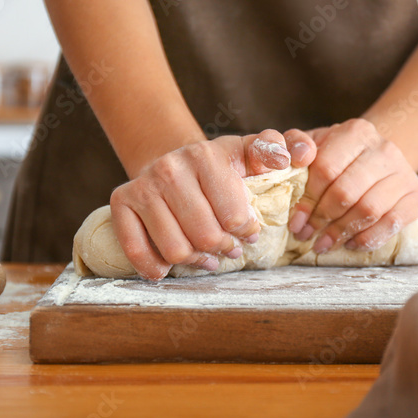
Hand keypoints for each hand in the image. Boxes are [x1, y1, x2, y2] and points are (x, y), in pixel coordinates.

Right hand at [110, 129, 316, 279]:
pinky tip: (168, 266)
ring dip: (194, 261)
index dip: (246, 232)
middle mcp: (171, 167)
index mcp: (207, 154)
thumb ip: (276, 149)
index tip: (248, 232)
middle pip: (205, 236)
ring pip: (174, 249)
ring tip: (205, 258)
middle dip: (222, 249)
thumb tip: (296, 155)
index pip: (235, 216)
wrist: (170, 160)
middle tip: (229, 250)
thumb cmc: (219, 166)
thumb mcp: (249, 153)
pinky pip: (137, 251)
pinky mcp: (121, 202)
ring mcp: (143, 185)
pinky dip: (155, 267)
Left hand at [288, 118, 417, 253]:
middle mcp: (383, 149)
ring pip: (370, 210)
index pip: (326, 169)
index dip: (307, 199)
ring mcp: (404, 172)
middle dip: (322, 219)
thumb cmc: (337, 155)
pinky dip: (368, 238)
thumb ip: (293, 145)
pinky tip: (350, 243)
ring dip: (342, 232)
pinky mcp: (415, 195)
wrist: (377, 157)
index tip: (295, 220)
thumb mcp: (313, 144)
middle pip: (347, 192)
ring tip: (323, 244)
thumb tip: (285, 160)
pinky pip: (392, 223)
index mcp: (355, 132)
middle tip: (306, 235)